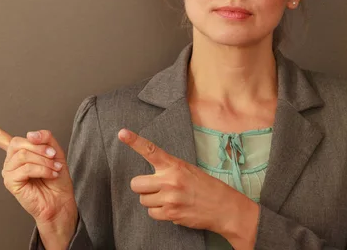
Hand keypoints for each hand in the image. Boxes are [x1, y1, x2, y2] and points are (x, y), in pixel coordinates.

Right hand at [0, 115, 76, 227]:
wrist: (60, 199)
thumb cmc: (56, 177)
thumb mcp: (54, 150)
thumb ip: (44, 137)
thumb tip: (29, 134)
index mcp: (18, 151)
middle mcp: (10, 160)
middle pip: (17, 142)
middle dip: (39, 147)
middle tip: (53, 155)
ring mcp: (8, 171)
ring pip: (23, 154)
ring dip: (43, 160)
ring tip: (54, 167)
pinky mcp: (11, 182)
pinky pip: (26, 167)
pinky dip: (42, 169)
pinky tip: (50, 174)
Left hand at [118, 128, 257, 237]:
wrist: (224, 207)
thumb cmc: (206, 187)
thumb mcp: (189, 170)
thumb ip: (169, 169)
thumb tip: (150, 177)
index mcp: (174, 165)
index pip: (150, 150)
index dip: (134, 141)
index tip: (122, 133)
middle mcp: (170, 180)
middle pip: (136, 184)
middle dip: (142, 187)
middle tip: (154, 187)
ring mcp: (170, 198)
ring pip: (143, 200)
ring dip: (152, 200)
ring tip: (169, 198)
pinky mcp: (171, 213)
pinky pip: (152, 213)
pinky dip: (159, 212)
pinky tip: (172, 208)